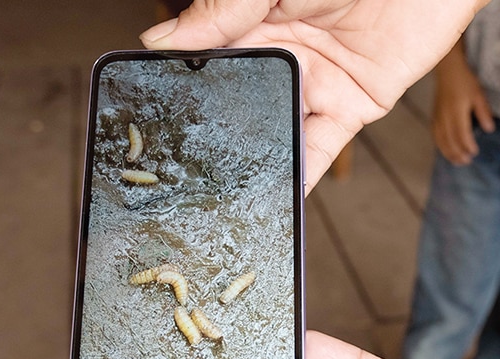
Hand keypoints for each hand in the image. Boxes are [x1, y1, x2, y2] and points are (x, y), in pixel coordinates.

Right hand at [140, 0, 484, 191]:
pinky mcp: (353, 106)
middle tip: (176, 165)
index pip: (207, 57)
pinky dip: (299, 175)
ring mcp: (316, 83)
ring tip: (218, 195)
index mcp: (253, 19)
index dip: (180, 83)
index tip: (147, 112)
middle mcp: (281, 54)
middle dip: (211, 132)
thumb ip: (223, 9)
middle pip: (238, 102)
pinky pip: (321, 148)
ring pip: (276, 130)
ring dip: (252, 161)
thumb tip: (160, 39)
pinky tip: (274, 199)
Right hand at [432, 42, 494, 165]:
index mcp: (457, 109)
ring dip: (448, 152)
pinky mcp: (434, 116)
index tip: (475, 152)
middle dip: (458, 152)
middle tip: (467, 162)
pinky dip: (440, 145)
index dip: (467, 144)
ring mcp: (438, 116)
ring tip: (457, 161)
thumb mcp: (478, 94)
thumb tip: (489, 129)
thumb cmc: (464, 81)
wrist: (447, 70)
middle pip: (449, 139)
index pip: (461, 132)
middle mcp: (445, 115)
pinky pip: (435, 134)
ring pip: (441, 139)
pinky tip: (446, 151)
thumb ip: (483, 112)